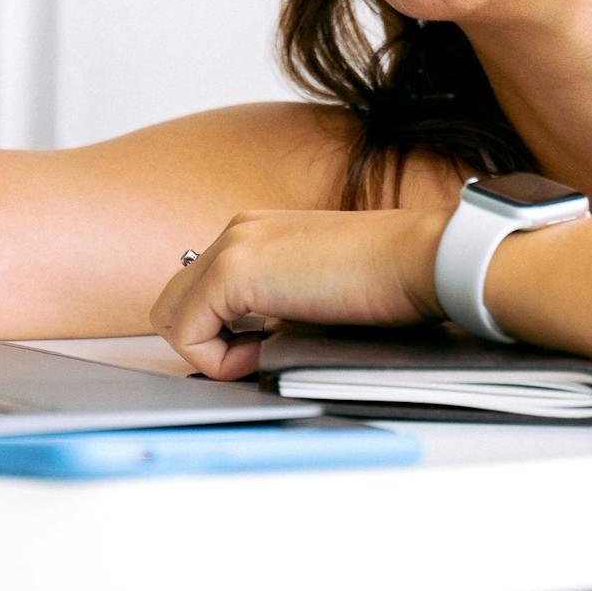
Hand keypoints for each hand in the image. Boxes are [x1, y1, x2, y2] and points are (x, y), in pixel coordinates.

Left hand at [149, 204, 454, 379]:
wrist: (420, 260)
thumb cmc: (389, 282)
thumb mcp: (317, 292)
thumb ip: (278, 308)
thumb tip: (252, 348)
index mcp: (256, 232)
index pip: (200, 289)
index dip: (220, 333)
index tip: (261, 352)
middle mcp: (237, 231)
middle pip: (174, 300)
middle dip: (205, 341)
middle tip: (256, 360)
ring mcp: (232, 247)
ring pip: (171, 315)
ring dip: (209, 350)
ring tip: (263, 357)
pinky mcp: (233, 272)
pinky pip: (187, 332)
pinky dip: (217, 359)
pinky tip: (263, 356)